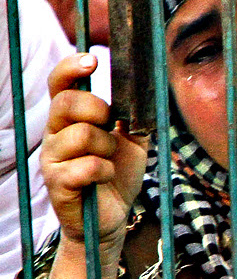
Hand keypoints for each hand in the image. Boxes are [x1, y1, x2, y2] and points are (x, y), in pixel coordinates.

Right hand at [40, 55, 146, 267]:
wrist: (112, 218)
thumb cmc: (117, 176)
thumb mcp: (132, 143)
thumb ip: (132, 119)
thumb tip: (144, 93)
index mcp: (69, 119)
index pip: (59, 85)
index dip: (71, 68)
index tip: (93, 61)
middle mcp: (54, 134)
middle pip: (67, 103)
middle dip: (98, 110)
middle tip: (111, 128)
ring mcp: (52, 159)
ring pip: (82, 135)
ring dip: (107, 148)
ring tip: (109, 161)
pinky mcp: (57, 183)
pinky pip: (87, 166)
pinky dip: (105, 171)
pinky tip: (105, 177)